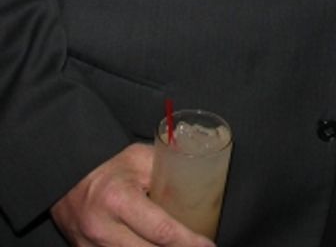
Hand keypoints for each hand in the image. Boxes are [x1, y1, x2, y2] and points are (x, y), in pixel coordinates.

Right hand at [50, 144, 213, 245]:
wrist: (66, 178)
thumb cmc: (109, 166)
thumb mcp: (139, 159)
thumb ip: (167, 170)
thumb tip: (200, 181)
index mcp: (119, 200)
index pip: (161, 230)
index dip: (188, 241)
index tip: (208, 245)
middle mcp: (103, 230)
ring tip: (179, 246)